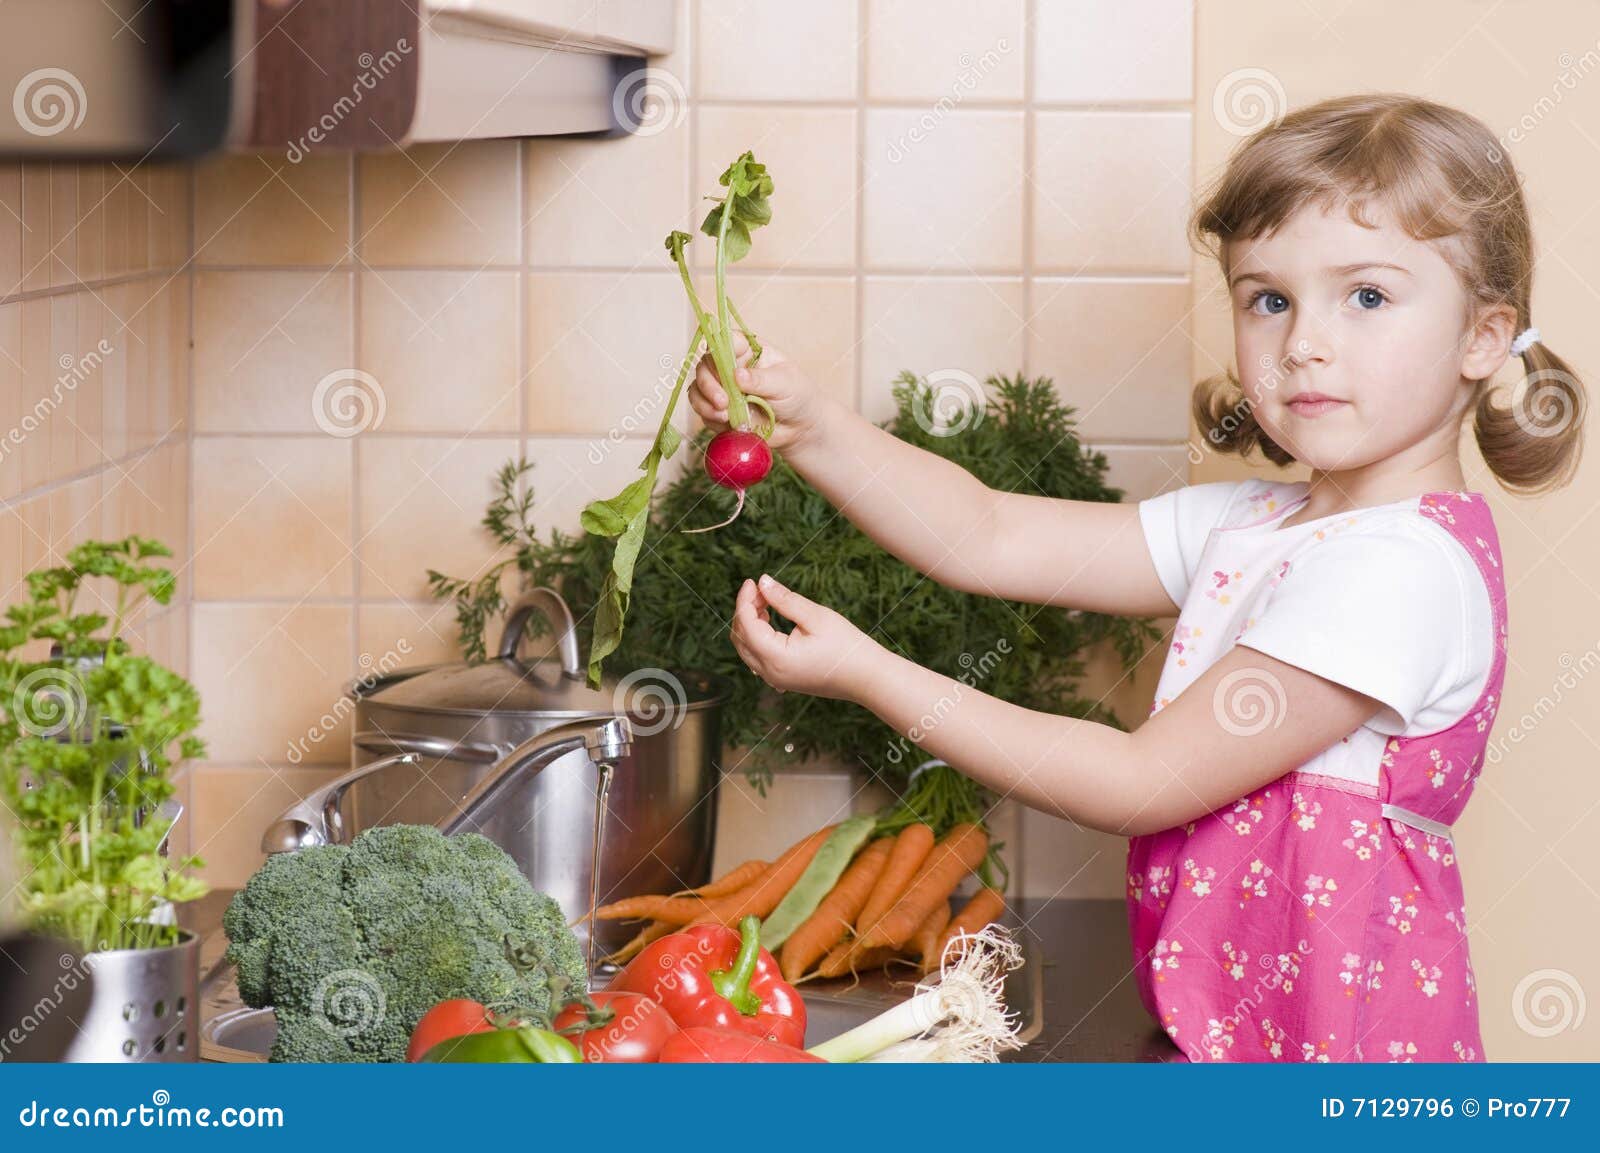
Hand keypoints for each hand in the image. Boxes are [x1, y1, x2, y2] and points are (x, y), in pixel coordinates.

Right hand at [688, 333, 825, 452]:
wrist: (799, 428)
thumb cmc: (797, 396)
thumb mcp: (786, 383)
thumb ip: (762, 379)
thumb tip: (738, 375)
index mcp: (748, 351)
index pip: (727, 340)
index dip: (720, 348)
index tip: (728, 366)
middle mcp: (730, 366)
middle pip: (705, 366)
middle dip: (709, 384)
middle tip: (722, 402)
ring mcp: (723, 389)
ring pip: (697, 389)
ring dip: (705, 403)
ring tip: (724, 416)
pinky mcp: (718, 410)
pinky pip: (703, 412)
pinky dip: (710, 418)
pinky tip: (727, 424)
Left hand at [730, 574, 879, 700]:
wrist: (868, 678)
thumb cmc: (847, 647)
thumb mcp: (816, 617)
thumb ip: (785, 599)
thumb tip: (762, 582)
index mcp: (776, 658)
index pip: (746, 625)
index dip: (745, 599)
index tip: (753, 580)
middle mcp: (770, 673)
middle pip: (740, 638)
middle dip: (745, 610)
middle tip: (761, 589)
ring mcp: (775, 679)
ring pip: (746, 649)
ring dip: (750, 624)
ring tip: (766, 603)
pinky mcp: (782, 679)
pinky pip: (757, 658)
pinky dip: (757, 638)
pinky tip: (770, 622)